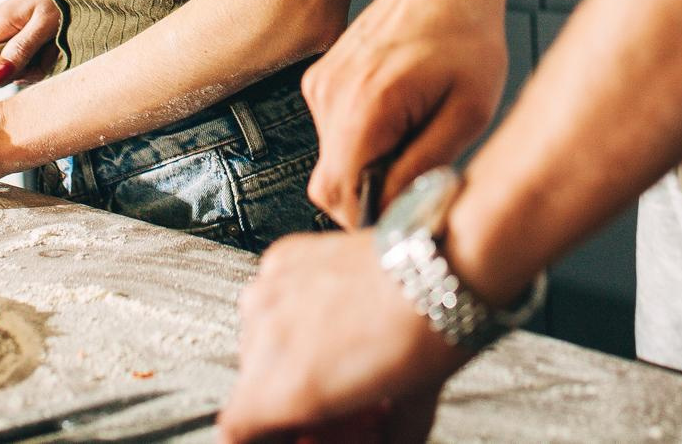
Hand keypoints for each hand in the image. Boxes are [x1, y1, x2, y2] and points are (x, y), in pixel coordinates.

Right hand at [0, 0, 59, 86]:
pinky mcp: (21, 26)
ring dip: (38, 62)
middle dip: (26, 69)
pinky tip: (54, 43)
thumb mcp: (43, 25)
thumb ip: (20, 51)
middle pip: (0, 66)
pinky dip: (42, 54)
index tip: (24, 70)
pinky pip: (25, 52)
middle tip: (48, 54)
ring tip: (54, 44)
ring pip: (15, 62)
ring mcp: (9, 25)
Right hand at [218, 230, 461, 442]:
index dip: (273, 439)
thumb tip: (372, 441)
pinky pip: (275, 299)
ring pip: (262, 344)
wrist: (443, 265)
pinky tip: (340, 317)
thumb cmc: (428, 337)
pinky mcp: (284, 257)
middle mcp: (266, 338)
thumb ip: (373, 441)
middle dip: (293, 402)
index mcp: (284, 388)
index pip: (238, 432)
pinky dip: (298, 313)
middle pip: (255, 391)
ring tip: (345, 358)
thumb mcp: (403, 416)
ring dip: (293, 357)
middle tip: (340, 403)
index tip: (303, 433)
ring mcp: (270, 292)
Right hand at [304, 0, 508, 225]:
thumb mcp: (470, 112)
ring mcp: (321, 85)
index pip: (341, 198)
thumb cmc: (467, 36)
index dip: (374, 219)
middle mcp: (331, 95)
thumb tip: (395, 211)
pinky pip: (335, 136)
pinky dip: (364, 142)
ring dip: (370, 166)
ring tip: (416, 134)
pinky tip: (402, 118)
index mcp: (366, 105)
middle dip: (371, 197)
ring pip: (333, 163)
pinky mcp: (322, 80)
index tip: (410, 210)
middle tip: (419, 177)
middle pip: (331, 186)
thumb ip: (426, 167)